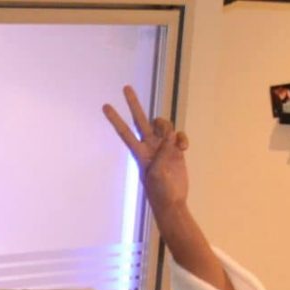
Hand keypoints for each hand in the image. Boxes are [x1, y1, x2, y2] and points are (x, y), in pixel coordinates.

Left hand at [103, 85, 189, 212]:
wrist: (172, 202)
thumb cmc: (160, 193)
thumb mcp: (157, 174)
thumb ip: (163, 153)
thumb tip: (172, 136)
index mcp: (139, 153)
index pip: (124, 132)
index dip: (115, 119)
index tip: (105, 106)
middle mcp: (149, 146)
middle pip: (140, 120)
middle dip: (133, 104)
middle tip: (125, 87)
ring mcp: (162, 147)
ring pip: (163, 125)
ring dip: (169, 128)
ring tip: (175, 143)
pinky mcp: (175, 150)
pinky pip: (178, 135)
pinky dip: (182, 138)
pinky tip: (184, 148)